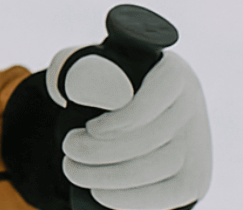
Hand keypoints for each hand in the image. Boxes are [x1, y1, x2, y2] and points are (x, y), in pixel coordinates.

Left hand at [47, 47, 211, 209]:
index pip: (158, 94)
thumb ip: (82, 73)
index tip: (90, 128)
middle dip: (103, 150)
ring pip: (163, 166)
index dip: (124, 118)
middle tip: (68, 149)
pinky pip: (171, 195)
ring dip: (111, 176)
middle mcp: (190, 106)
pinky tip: (101, 192)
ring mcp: (197, 144)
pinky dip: (132, 198)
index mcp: (170, 73)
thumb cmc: (99, 87)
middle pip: (155, 136)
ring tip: (74, 169)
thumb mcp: (85, 70)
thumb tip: (96, 91)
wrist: (123, 117)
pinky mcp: (194, 178)